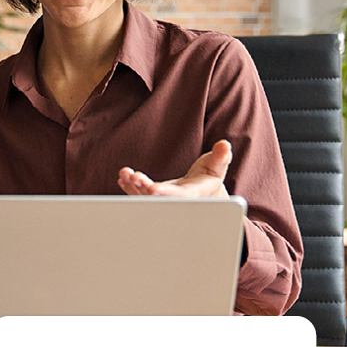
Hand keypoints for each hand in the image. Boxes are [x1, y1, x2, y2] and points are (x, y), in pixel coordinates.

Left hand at [118, 140, 232, 197]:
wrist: (204, 194)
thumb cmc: (211, 177)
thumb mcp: (218, 166)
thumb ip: (221, 157)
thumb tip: (224, 145)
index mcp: (193, 195)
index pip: (179, 196)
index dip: (165, 194)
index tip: (152, 189)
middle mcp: (176, 201)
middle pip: (159, 200)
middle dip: (144, 190)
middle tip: (134, 178)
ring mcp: (164, 201)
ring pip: (146, 198)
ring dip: (134, 187)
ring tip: (125, 173)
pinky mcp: (155, 197)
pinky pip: (140, 195)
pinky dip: (130, 188)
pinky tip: (122, 179)